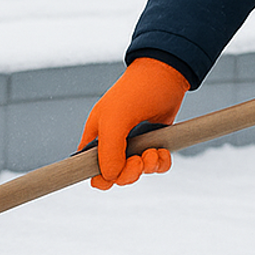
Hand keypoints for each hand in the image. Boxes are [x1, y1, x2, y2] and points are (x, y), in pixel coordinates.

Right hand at [80, 57, 185, 189]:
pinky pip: (155, 166)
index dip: (100, 178)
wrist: (165, 76)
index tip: (113, 173)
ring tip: (153, 150)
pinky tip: (162, 150)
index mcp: (95, 138)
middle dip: (129, 173)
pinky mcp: (152, 144)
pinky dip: (161, 163)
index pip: (89, 170)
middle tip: (138, 159)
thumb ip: (109, 151)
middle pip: (115, 177)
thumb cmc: (134, 91)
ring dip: (148, 166)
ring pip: (137, 173)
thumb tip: (112, 176)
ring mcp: (133, 145)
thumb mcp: (115, 120)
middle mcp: (113, 144)